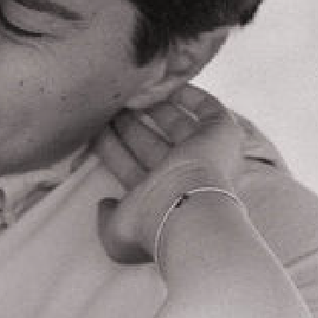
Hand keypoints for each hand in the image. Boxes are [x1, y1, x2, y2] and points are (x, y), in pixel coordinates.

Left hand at [96, 88, 255, 263]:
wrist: (190, 211)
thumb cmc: (154, 225)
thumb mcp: (116, 233)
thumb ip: (106, 217)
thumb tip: (104, 204)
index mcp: (156, 197)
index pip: (131, 168)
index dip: (113, 149)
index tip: (95, 130)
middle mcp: (180, 175)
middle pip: (150, 142)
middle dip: (129, 124)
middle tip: (109, 105)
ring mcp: (201, 155)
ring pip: (175, 124)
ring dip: (153, 107)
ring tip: (129, 91)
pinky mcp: (221, 135)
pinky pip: (210, 109)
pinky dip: (193, 96)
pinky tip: (168, 84)